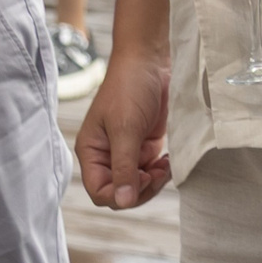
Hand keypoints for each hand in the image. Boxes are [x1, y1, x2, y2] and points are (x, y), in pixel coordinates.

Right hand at [76, 52, 172, 210]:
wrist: (150, 60)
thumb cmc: (129, 87)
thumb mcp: (125, 128)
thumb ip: (124, 166)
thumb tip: (124, 202)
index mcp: (92, 152)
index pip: (99, 191)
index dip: (119, 195)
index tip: (141, 180)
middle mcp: (107, 155)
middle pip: (120, 192)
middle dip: (140, 189)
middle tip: (157, 174)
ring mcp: (128, 151)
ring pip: (138, 184)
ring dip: (154, 181)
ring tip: (165, 166)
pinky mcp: (145, 145)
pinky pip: (151, 171)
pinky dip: (161, 171)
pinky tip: (169, 160)